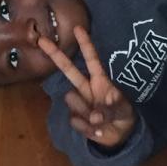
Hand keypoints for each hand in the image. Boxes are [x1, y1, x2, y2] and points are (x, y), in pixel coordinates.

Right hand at [38, 27, 135, 149]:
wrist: (119, 137)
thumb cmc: (124, 116)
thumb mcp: (124, 111)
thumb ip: (111, 111)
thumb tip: (94, 116)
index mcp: (101, 81)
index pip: (92, 60)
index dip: (85, 45)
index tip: (78, 28)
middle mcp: (87, 89)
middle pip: (69, 70)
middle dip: (56, 54)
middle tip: (41, 40)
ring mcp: (79, 103)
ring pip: (71, 99)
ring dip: (86, 111)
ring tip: (101, 121)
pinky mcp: (75, 118)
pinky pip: (76, 121)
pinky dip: (88, 128)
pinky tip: (96, 130)